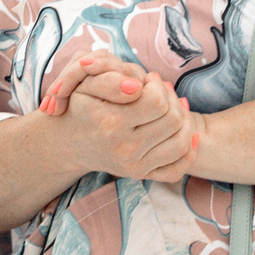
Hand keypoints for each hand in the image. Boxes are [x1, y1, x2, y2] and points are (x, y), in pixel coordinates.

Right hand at [35, 48, 201, 182]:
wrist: (66, 143)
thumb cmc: (79, 108)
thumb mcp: (84, 85)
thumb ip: (109, 79)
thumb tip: (137, 86)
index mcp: (111, 123)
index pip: (157, 102)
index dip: (157, 86)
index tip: (148, 79)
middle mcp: (124, 148)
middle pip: (173, 120)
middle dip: (171, 99)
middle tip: (159, 91)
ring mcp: (134, 166)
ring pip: (181, 141)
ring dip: (183, 119)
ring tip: (169, 107)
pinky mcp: (140, 175)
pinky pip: (177, 168)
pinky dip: (187, 150)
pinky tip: (183, 132)